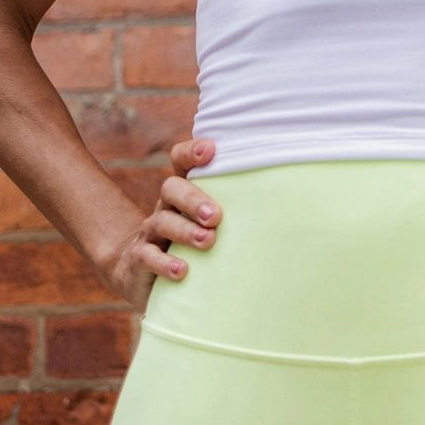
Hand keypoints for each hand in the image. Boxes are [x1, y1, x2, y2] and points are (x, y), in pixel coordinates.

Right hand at [95, 137, 222, 310]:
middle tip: (215, 216)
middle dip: (194, 199)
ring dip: (185, 231)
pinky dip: (165, 263)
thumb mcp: (209, 225)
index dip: (191, 152)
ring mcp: (150, 233)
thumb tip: (284, 207)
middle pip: (172, 189)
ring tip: (207, 240)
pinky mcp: (140, 259)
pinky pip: (148, 257)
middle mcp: (166, 207)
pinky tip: (182, 271)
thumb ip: (234, 212)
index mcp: (183, 193)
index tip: (211, 151)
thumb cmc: (191, 245)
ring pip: (162, 222)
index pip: (181, 161)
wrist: (142, 273)